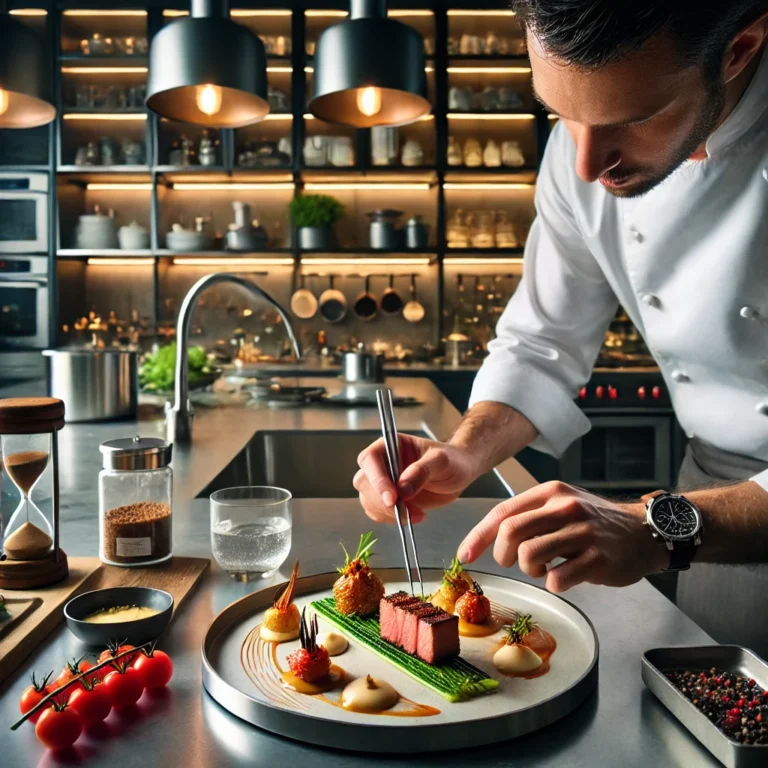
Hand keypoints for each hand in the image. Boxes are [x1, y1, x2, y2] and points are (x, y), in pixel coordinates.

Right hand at [353, 434, 481, 524]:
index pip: (370, 459)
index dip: (377, 479)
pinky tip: (414, 515)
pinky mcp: (388, 499)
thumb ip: (422, 471)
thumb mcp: (442, 461)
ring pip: (368, 500)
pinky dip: (391, 519)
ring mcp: (383, 482)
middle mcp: (382, 463)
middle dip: (382, 501)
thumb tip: (402, 489)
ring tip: (416, 513)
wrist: (459, 473)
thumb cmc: (452, 460)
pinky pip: (377, 512)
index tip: (392, 498)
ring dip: (388, 513)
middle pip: (364, 482)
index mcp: (390, 445)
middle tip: (406, 510)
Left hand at [458, 481, 666, 591]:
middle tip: (514, 562)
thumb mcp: (562, 505)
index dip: (478, 536)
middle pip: (510, 532)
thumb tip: (489, 537)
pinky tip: (564, 576)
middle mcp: (565, 507)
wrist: (644, 532)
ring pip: (530, 555)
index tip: (465, 555)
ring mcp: (583, 531)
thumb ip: (530, 516)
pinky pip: (558, 578)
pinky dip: (554, 583)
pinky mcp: (598, 557)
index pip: (502, 512)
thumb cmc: (594, 522)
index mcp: (550, 492)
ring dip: (529, 570)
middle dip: (502, 554)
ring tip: (544, 568)